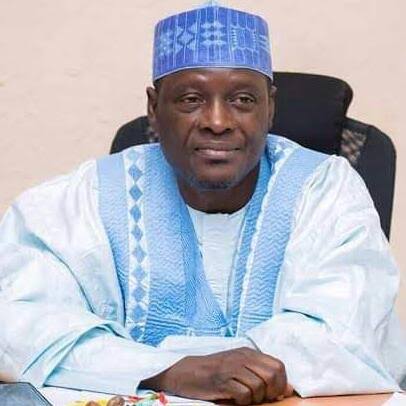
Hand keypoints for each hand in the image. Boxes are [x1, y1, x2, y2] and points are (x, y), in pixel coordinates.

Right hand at [140, 347, 292, 404]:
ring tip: (243, 398)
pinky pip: (244, 394)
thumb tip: (286, 390)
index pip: (278, 366)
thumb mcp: (239, 367)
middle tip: (260, 399)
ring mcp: (232, 367)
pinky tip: (234, 399)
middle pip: (272, 375)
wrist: (187, 372)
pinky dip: (242, 401)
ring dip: (255, 398)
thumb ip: (260, 373)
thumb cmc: (215, 372)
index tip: (274, 395)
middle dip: (271, 392)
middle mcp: (243, 357)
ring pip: (259, 386)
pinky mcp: (222, 379)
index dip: (281, 384)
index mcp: (249, 353)